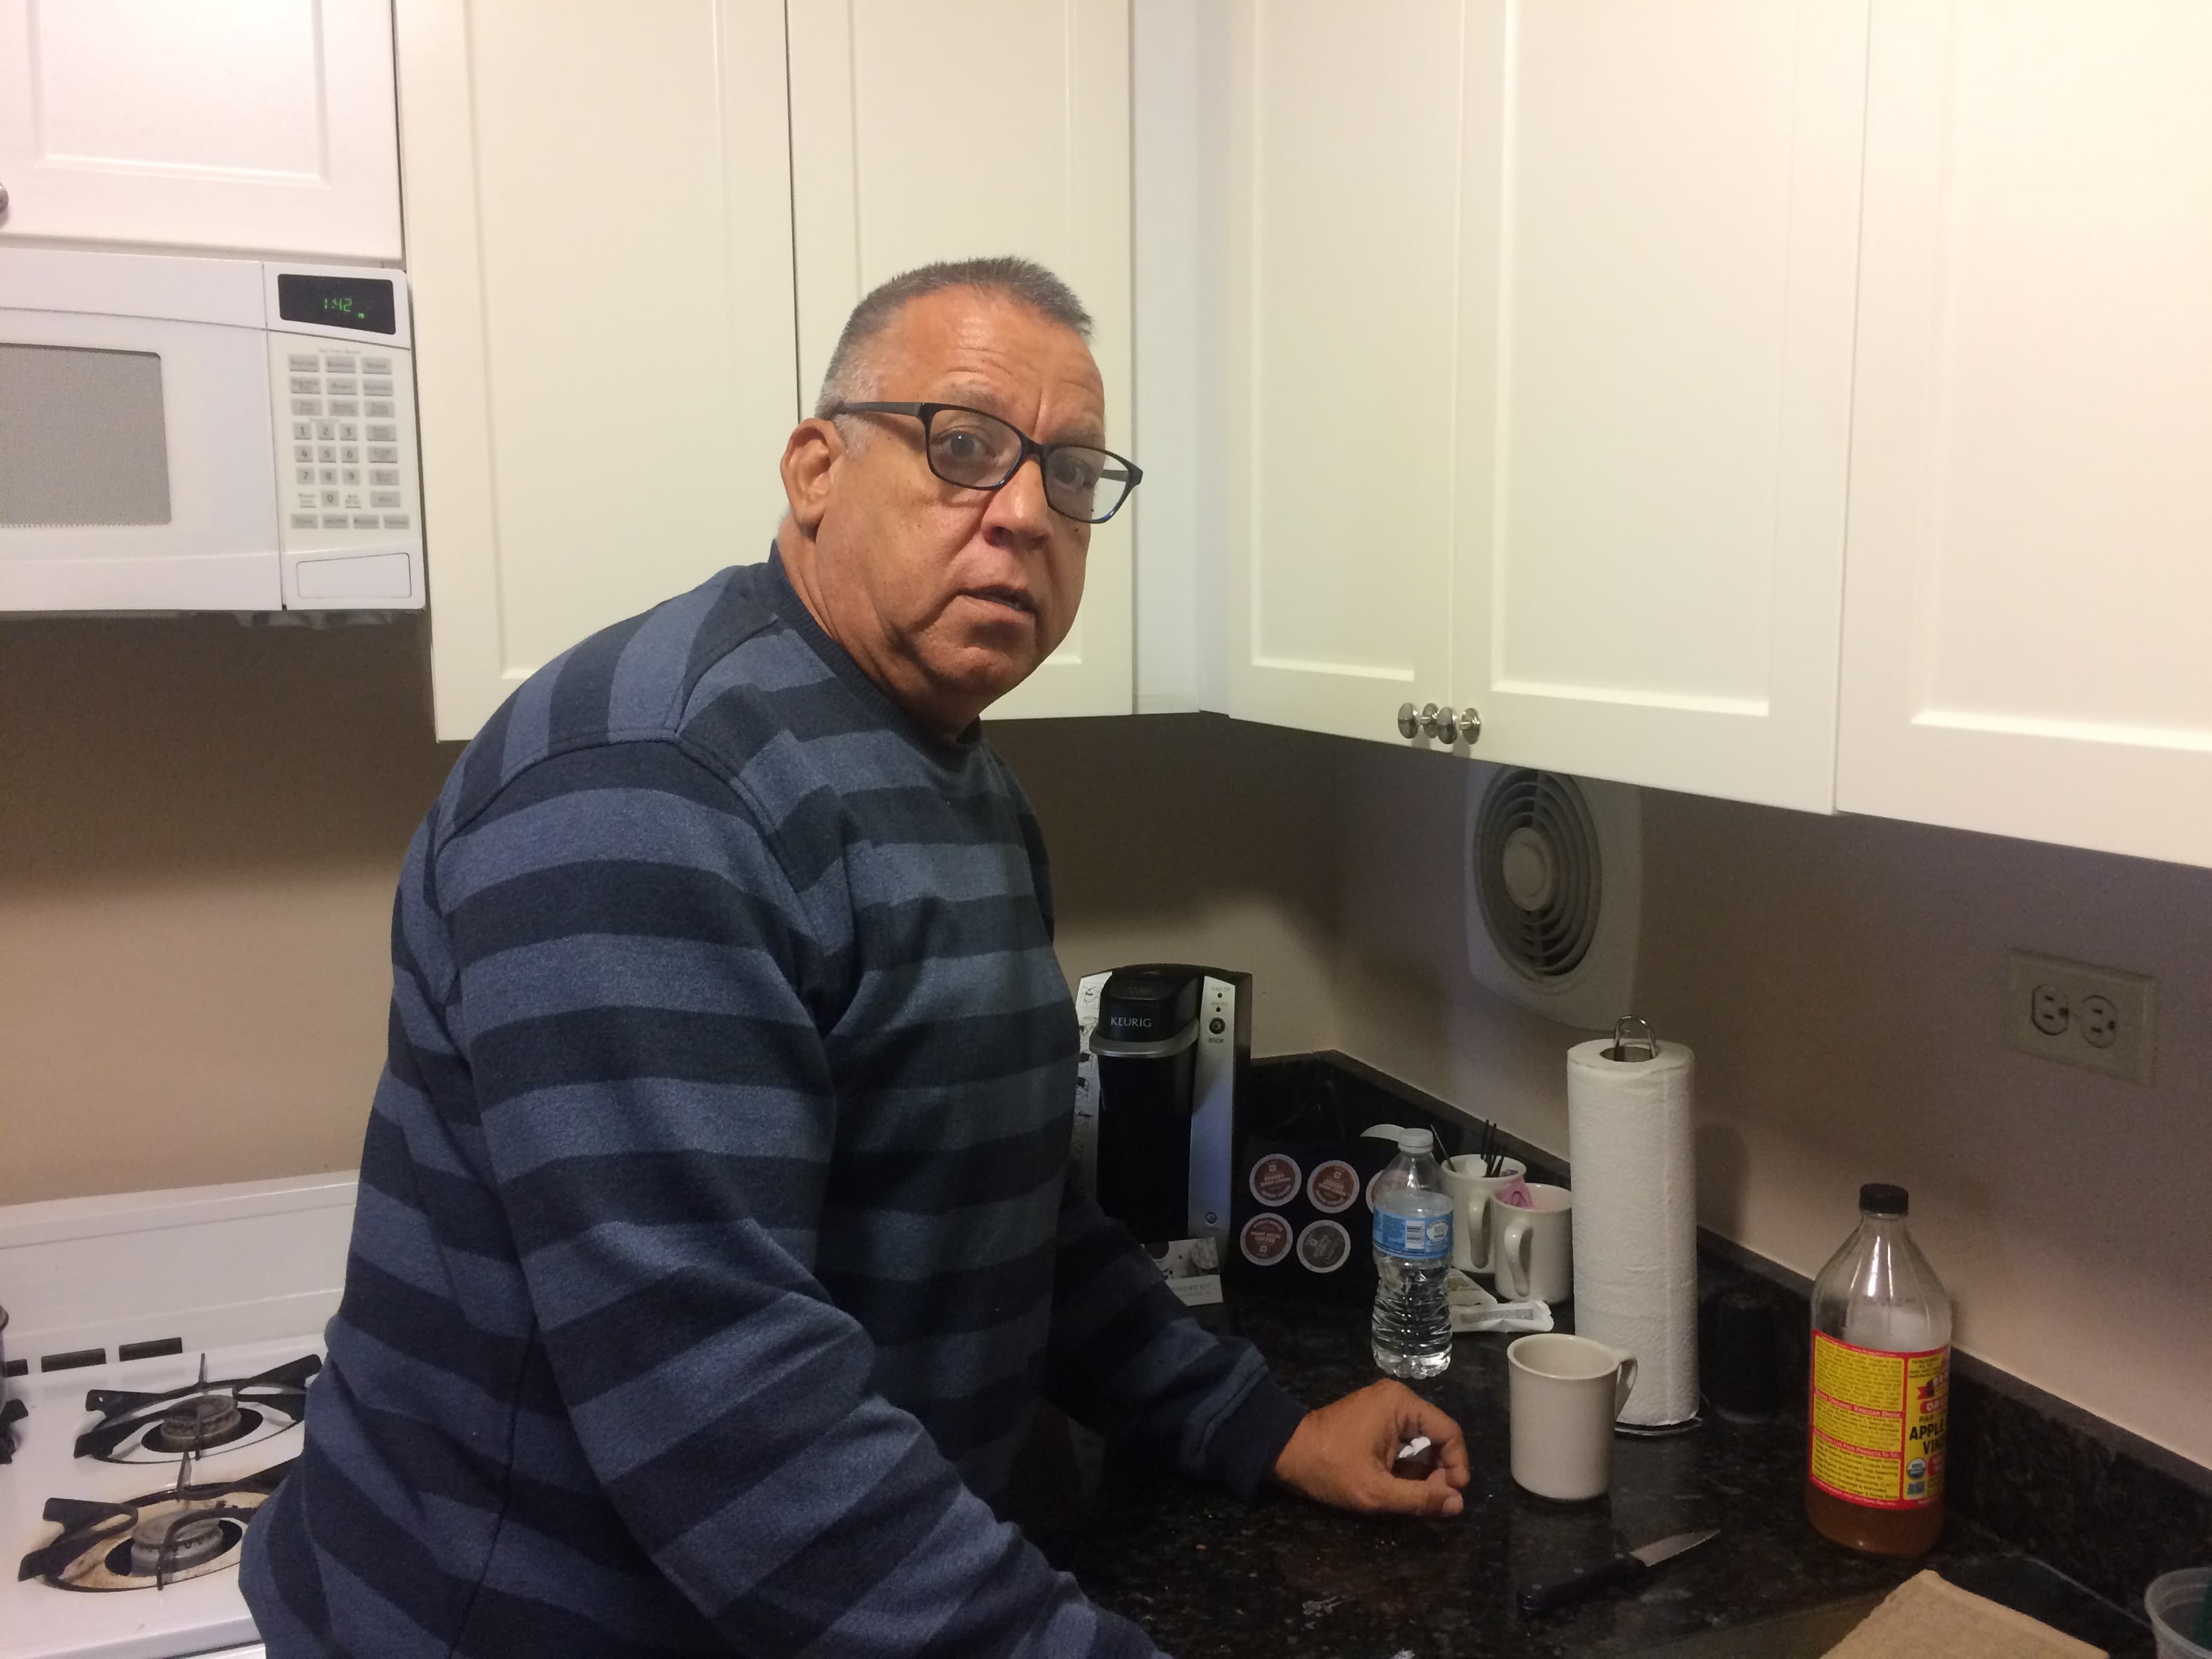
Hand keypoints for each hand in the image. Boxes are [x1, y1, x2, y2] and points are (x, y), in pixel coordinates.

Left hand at [1270, 1380, 1469, 1517]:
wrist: (1285, 1453)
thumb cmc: (1330, 1468)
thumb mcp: (1377, 1490)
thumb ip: (1420, 1498)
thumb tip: (1458, 1504)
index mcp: (1401, 1404)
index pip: (1449, 1432)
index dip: (1457, 1465)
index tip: (1453, 1496)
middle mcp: (1397, 1399)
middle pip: (1438, 1435)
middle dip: (1441, 1470)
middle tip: (1435, 1502)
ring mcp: (1384, 1407)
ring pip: (1422, 1440)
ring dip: (1426, 1470)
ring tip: (1421, 1499)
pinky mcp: (1375, 1419)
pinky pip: (1405, 1440)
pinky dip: (1409, 1464)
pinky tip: (1404, 1487)